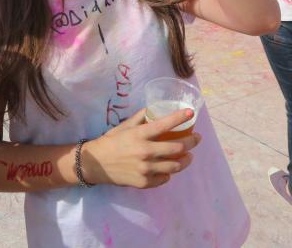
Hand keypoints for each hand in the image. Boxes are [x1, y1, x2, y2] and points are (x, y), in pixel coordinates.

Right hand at [81, 108, 200, 188]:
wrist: (95, 164)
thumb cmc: (110, 142)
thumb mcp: (123, 126)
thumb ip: (140, 118)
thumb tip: (154, 109)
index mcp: (139, 135)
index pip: (164, 125)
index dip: (180, 118)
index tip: (190, 113)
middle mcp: (144, 152)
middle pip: (177, 147)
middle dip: (192, 142)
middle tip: (196, 138)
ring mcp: (145, 169)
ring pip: (175, 166)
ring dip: (186, 159)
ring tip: (188, 156)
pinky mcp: (144, 182)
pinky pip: (165, 178)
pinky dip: (169, 173)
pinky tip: (169, 168)